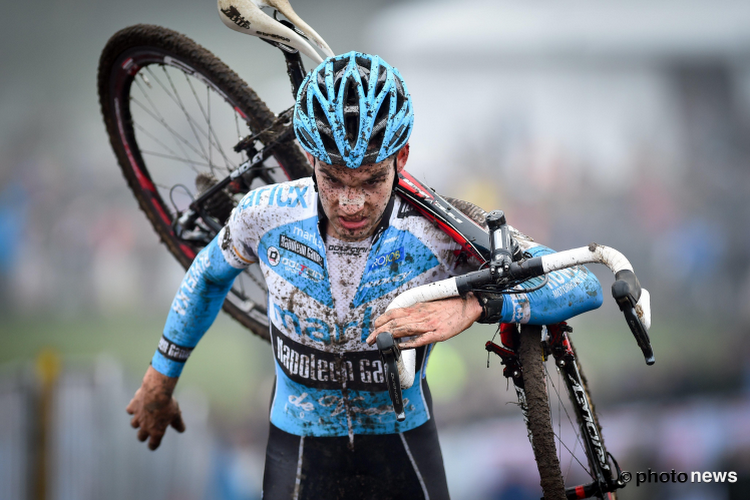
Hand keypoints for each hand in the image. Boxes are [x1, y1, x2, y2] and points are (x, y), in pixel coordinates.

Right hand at [126, 366, 184, 449]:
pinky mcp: (132, 407)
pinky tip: (137, 404)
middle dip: (142, 436)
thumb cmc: (168, 404)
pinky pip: (130, 410)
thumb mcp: (176, 415)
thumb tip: (182, 430)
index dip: (153, 445)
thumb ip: (178, 424)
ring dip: (137, 422)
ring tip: (142, 417)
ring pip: (133, 424)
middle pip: (140, 437)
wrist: (156, 392)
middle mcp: (145, 427)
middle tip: (145, 432)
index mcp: (156, 431)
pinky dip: (133, 408)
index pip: (153, 444)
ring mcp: (137, 417)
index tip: (152, 445)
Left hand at [366, 294, 482, 348]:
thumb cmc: (449, 306)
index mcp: (418, 308)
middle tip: (369, 339)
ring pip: (404, 329)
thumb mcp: (429, 305)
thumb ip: (416, 312)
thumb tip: (402, 318)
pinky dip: (409, 343)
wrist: (468, 305)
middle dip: (380, 331)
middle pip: (395, 322)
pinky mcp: (438, 334)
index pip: (394, 313)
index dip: (381, 320)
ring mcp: (428, 325)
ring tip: (378, 343)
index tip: (374, 328)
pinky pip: (420, 339)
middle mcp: (420, 315)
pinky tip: (400, 346)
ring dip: (389, 336)